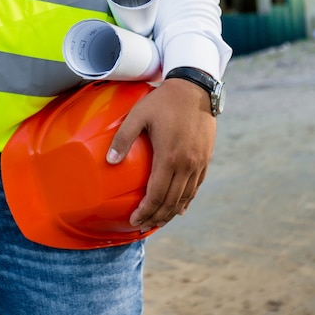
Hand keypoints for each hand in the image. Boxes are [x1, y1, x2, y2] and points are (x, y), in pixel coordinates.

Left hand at [106, 78, 216, 230]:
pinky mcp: (206, 158)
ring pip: (185, 197)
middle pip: (171, 201)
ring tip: (157, 220)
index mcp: (169, 157)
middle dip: (156, 217)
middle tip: (142, 225)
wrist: (195, 88)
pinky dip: (186, 200)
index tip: (134, 220)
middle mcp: (186, 164)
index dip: (145, 211)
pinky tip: (180, 207)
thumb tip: (109, 161)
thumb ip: (123, 138)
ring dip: (170, 212)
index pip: (156, 195)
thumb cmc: (164, 100)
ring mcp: (198, 162)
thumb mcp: (139, 114)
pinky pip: (196, 186)